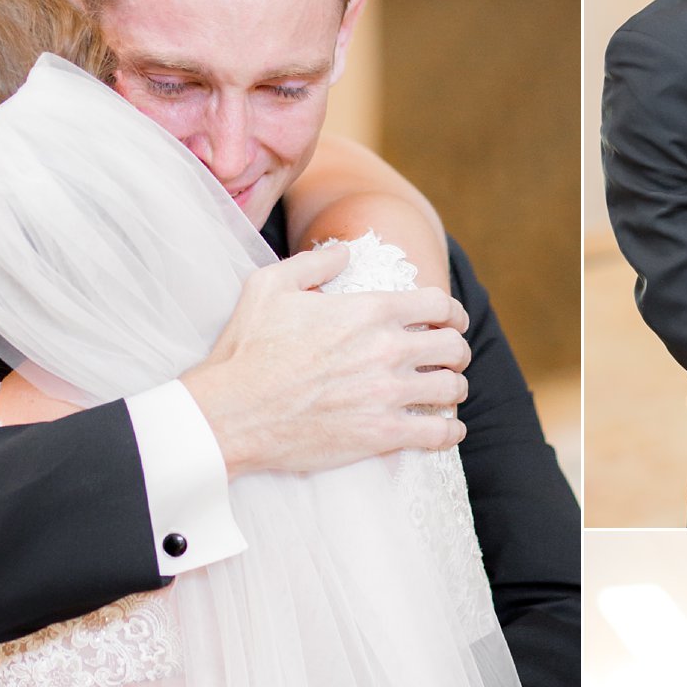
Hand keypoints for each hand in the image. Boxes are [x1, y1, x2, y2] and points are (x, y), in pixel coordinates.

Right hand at [186, 245, 471, 475]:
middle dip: (456, 350)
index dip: (451, 312)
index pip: (438, 304)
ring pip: (452, 389)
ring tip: (445, 393)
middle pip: (454, 346)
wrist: (230, 413)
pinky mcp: (382, 435)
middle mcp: (386, 349)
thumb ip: (315, 263)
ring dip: (454, 389)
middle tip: (449, 359)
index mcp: (368, 310)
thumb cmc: (247, 350)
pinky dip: (449, 432)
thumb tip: (346, 252)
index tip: (450, 322)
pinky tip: (445, 430)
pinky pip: (438, 434)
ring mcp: (387, 394)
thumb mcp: (270, 286)